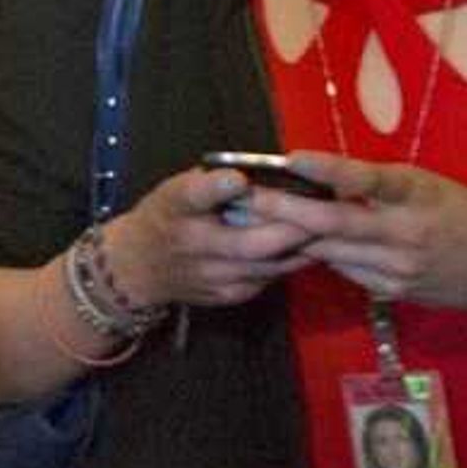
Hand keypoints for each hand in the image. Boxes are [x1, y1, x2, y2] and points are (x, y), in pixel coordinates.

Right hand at [103, 164, 321, 311]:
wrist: (135, 268)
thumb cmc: (166, 217)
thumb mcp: (177, 189)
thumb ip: (215, 181)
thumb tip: (267, 171)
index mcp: (175, 207)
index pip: (193, 196)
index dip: (217, 187)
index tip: (238, 178)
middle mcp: (193, 244)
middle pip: (251, 242)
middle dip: (294, 228)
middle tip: (329, 211)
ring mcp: (212, 276)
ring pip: (271, 264)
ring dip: (303, 248)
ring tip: (331, 230)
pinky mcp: (228, 295)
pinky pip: (270, 278)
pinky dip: (291, 262)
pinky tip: (307, 248)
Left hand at [250, 150, 466, 324]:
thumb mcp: (433, 187)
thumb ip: (384, 184)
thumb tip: (329, 175)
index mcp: (419, 197)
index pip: (370, 181)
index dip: (330, 169)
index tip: (292, 157)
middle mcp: (405, 233)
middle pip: (334, 222)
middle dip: (284, 209)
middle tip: (243, 195)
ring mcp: (397, 267)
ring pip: (331, 250)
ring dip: (290, 234)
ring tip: (250, 218)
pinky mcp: (392, 290)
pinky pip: (345, 269)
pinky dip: (321, 254)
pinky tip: (296, 243)